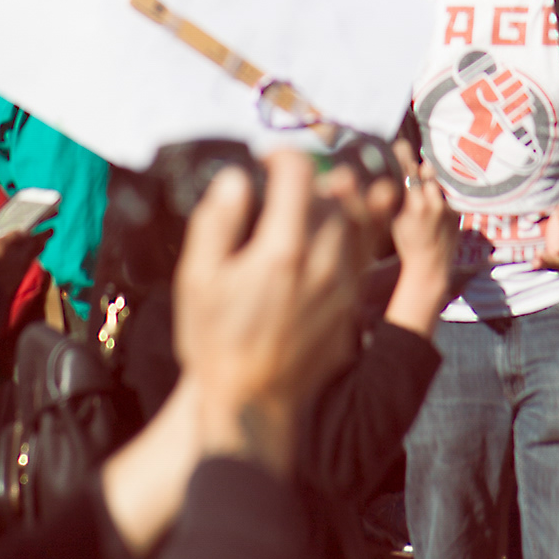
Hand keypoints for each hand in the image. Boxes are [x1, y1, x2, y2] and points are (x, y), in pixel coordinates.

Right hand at [171, 153, 369, 473]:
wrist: (250, 402)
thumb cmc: (217, 343)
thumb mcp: (197, 278)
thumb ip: (217, 220)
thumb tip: (236, 179)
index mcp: (282, 251)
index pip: (299, 173)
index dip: (280, 156)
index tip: (266, 162)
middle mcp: (322, 263)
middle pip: (331, 192)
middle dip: (307, 179)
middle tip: (282, 185)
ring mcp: (342, 285)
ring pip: (353, 220)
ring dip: (332, 203)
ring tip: (306, 205)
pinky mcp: (350, 304)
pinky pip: (361, 252)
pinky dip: (351, 232)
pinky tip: (328, 235)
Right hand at [385, 143, 457, 336]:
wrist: (430, 267)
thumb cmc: (406, 244)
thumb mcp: (394, 219)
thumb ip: (395, 195)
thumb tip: (392, 173)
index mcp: (413, 204)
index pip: (408, 170)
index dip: (403, 155)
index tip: (400, 144)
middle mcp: (432, 202)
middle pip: (424, 171)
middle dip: (417, 168)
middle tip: (410, 164)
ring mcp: (446, 207)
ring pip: (436, 182)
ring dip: (429, 183)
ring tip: (421, 194)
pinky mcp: (456, 212)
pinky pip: (444, 196)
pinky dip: (437, 198)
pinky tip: (430, 211)